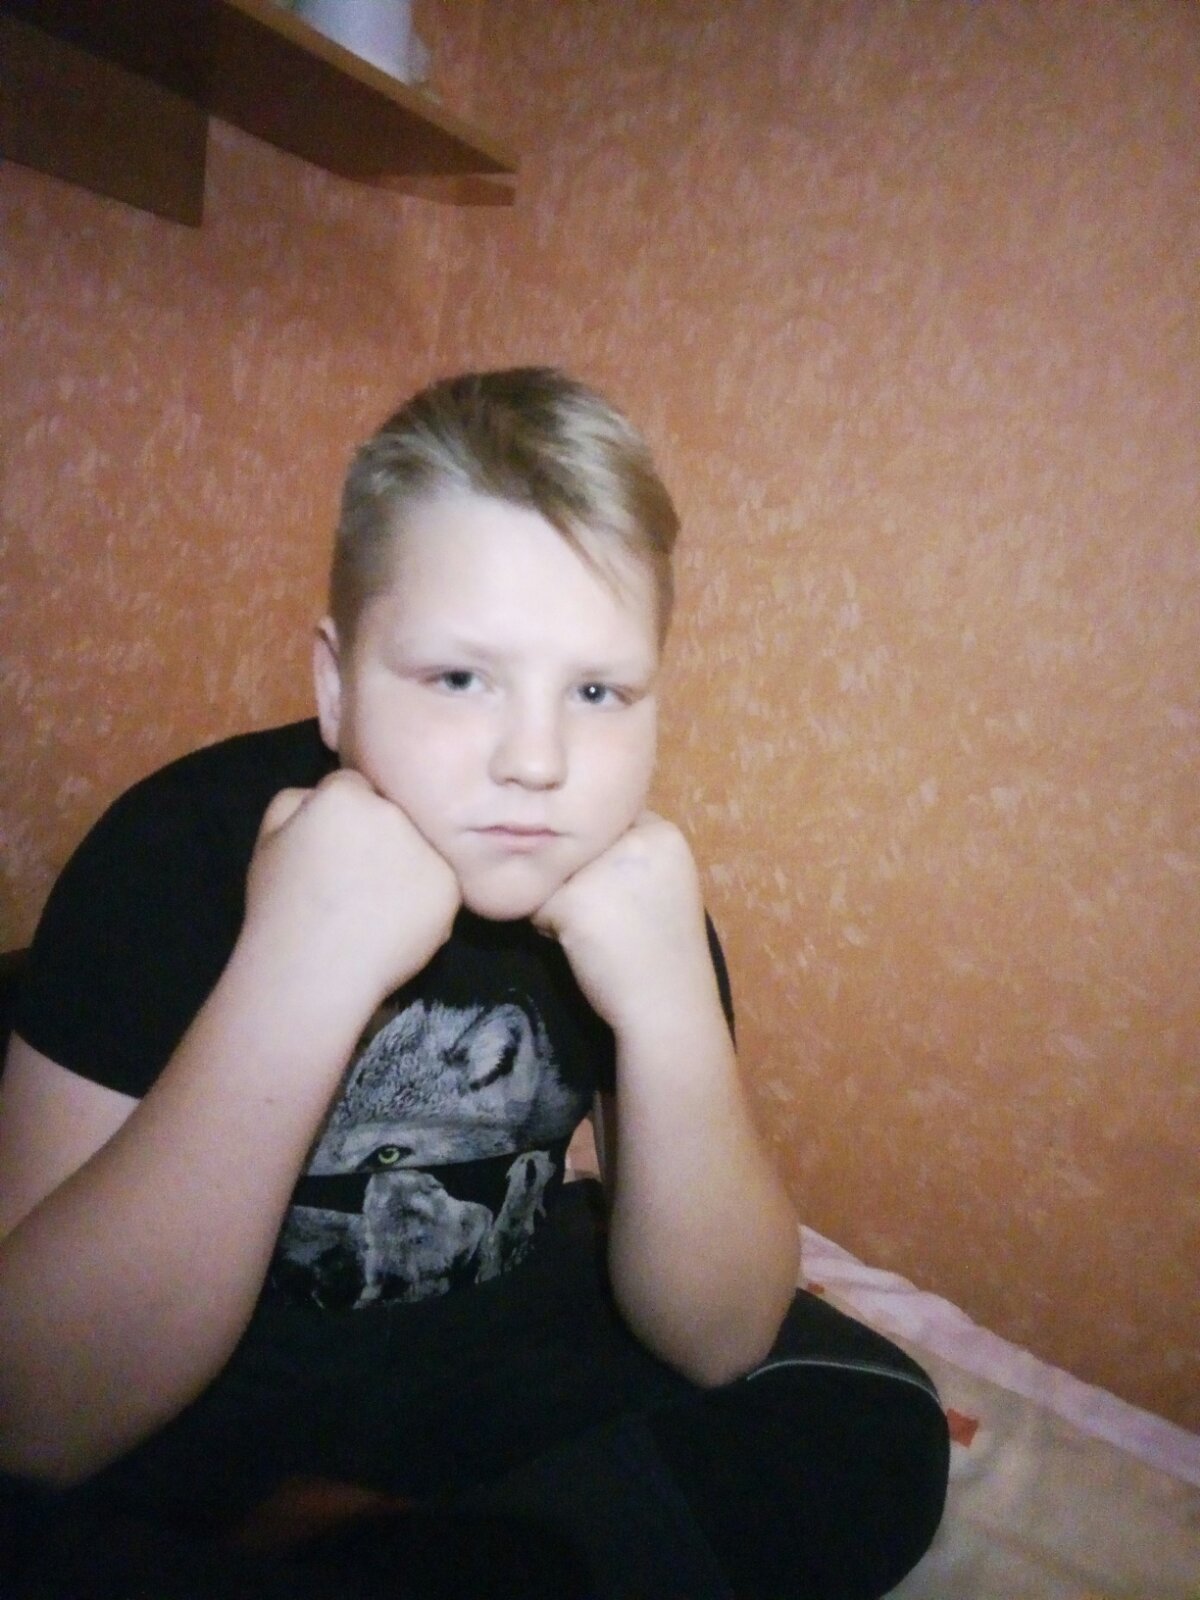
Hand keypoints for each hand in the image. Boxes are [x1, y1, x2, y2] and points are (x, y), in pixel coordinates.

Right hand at [242, 769, 459, 1011]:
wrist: (312, 973)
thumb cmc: (281, 907)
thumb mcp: (268, 839)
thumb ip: (297, 799)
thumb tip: (325, 792)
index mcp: (346, 794)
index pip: (353, 786)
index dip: (340, 819)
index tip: (330, 850)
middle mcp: (393, 812)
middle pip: (391, 813)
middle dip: (377, 836)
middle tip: (353, 880)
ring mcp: (427, 850)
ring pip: (419, 846)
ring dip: (403, 865)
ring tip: (372, 906)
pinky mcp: (450, 888)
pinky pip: (438, 882)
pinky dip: (423, 899)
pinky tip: (392, 924)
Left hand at [533, 812, 710, 1031]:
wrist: (669, 1005)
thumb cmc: (665, 951)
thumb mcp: (663, 885)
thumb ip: (632, 857)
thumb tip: (575, 842)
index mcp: (664, 834)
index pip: (610, 826)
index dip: (606, 859)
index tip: (622, 895)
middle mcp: (634, 838)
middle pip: (580, 849)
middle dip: (582, 879)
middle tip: (610, 918)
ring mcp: (602, 867)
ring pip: (556, 874)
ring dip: (563, 902)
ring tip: (597, 933)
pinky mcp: (572, 899)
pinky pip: (539, 906)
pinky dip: (550, 929)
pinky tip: (582, 947)